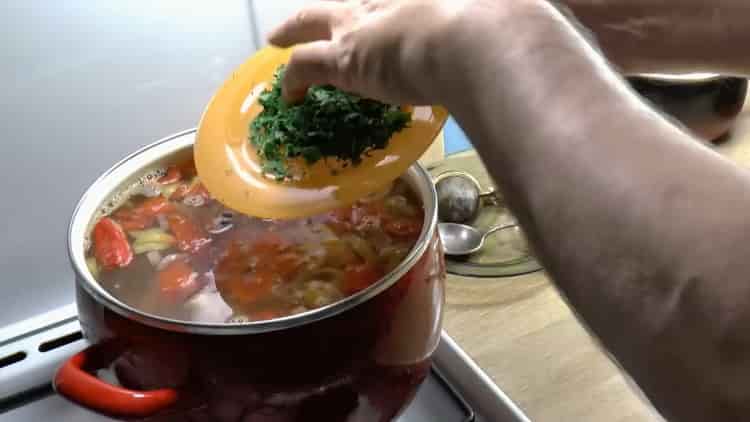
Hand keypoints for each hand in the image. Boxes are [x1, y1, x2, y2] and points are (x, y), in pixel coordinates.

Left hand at [268, 0, 531, 104]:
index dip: (379, 6)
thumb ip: (520, 33)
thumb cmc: (511, 27)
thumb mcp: (517, 20)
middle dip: (325, 7)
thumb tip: (547, 57)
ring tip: (278, 39)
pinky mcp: (348, 56)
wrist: (490, 36)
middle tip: (306, 14)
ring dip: (294, 29)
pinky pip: (305, 64)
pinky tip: (286, 95)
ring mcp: (366, 23)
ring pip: (312, 20)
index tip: (384, 17)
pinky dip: (292, 79)